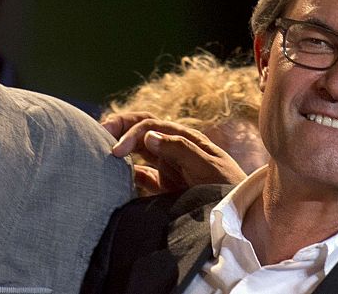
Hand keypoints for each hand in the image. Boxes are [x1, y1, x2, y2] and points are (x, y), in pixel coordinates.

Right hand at [101, 111, 246, 194]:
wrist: (239, 211)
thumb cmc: (227, 186)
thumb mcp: (207, 165)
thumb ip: (180, 149)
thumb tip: (148, 136)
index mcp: (183, 138)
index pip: (150, 124)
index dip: (131, 132)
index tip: (116, 151)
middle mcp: (173, 149)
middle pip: (142, 130)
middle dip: (120, 127)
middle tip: (98, 133)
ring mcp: (168, 167)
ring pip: (139, 151)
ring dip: (122, 148)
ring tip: (100, 151)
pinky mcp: (166, 187)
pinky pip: (142, 176)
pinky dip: (128, 174)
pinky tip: (116, 178)